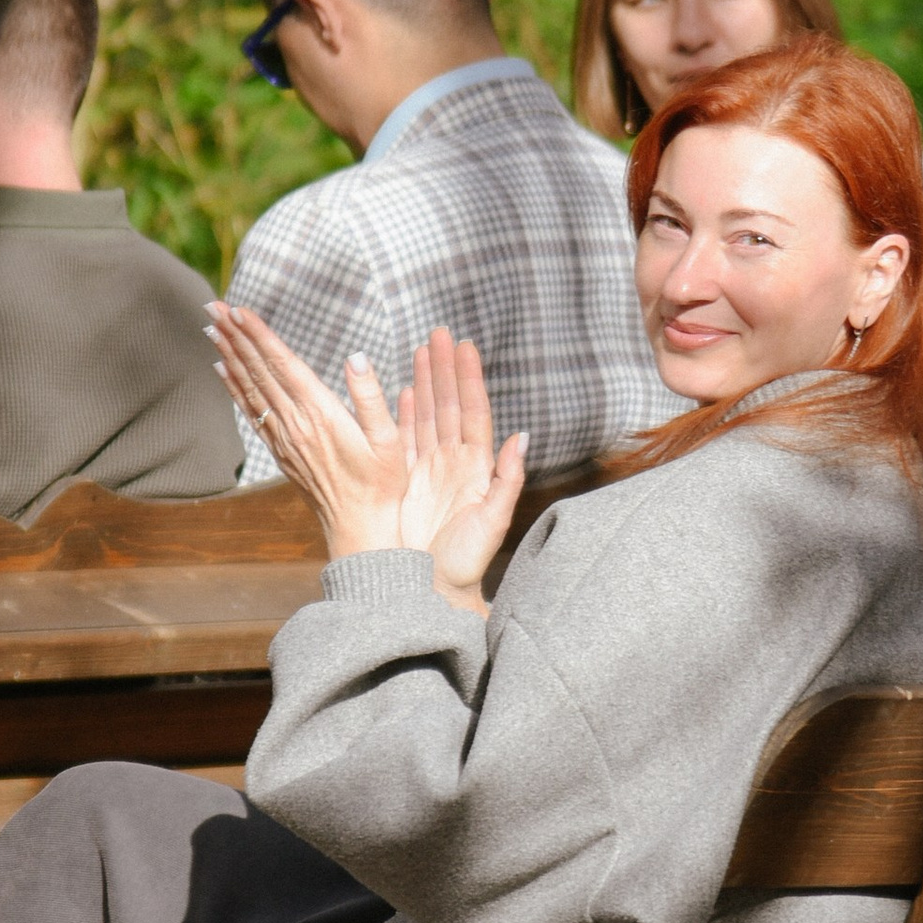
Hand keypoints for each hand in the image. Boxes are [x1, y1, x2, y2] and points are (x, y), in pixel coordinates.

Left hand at [210, 300, 406, 558]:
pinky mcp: (281, 452)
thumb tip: (356, 356)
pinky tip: (222, 369)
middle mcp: (296, 423)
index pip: (284, 364)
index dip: (260, 335)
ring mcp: (285, 438)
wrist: (360, 529)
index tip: (240, 310)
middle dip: (235, 335)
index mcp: (322, 414)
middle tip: (213, 305)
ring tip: (212, 327)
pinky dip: (234, 387)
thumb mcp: (390, 440)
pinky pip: (251, 411)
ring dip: (230, 354)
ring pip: (250, 388)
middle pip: (259, 371)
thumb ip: (371, 396)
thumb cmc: (383, 484)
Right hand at [399, 326, 524, 616]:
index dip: (469, 379)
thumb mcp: (493, 520)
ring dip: (424, 383)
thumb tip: (521, 437)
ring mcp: (428, 470)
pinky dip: (403, 413)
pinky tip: (401, 391)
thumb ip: (508, 479)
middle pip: (448, 405)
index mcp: (476, 467)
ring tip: (422, 350)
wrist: (436, 590)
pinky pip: (404, 439)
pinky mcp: (405, 482)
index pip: (473, 412)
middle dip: (444, 369)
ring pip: (426, 416)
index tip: (465, 346)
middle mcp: (453, 463)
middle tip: (438, 332)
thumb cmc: (468, 563)